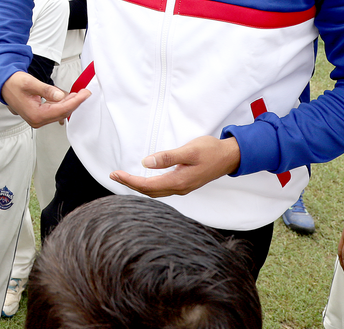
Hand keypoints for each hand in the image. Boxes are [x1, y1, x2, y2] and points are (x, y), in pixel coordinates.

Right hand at [0, 71, 89, 127]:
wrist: (4, 84)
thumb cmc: (14, 83)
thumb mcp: (30, 83)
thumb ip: (47, 90)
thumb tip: (60, 96)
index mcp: (35, 114)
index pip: (61, 109)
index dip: (75, 102)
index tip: (85, 94)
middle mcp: (37, 120)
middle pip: (62, 113)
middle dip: (75, 103)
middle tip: (85, 93)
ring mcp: (37, 119)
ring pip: (59, 112)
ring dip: (69, 103)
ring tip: (78, 94)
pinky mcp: (38, 116)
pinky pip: (54, 111)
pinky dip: (62, 104)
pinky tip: (67, 97)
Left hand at [110, 136, 240, 196]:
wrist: (230, 157)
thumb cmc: (211, 151)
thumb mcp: (189, 150)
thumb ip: (168, 157)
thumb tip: (146, 163)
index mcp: (178, 181)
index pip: (147, 185)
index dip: (129, 181)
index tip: (115, 174)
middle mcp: (179, 188)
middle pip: (148, 191)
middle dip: (130, 184)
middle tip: (113, 176)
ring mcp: (182, 187)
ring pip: (155, 192)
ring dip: (138, 186)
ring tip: (123, 178)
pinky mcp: (185, 183)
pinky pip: (161, 189)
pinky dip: (148, 186)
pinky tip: (143, 180)